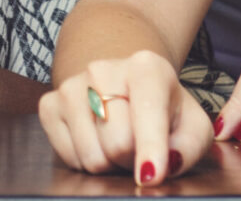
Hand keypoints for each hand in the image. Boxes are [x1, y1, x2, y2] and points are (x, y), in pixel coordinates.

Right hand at [39, 50, 211, 184]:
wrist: (122, 84)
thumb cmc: (163, 109)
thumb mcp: (191, 125)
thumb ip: (189, 147)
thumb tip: (166, 164)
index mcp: (146, 67)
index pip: (147, 110)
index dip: (151, 147)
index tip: (151, 174)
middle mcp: (102, 69)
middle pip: (119, 144)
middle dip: (133, 160)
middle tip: (141, 148)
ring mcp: (70, 85)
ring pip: (93, 156)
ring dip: (111, 164)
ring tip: (120, 144)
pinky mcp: (48, 104)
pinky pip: (70, 158)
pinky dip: (88, 162)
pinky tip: (98, 142)